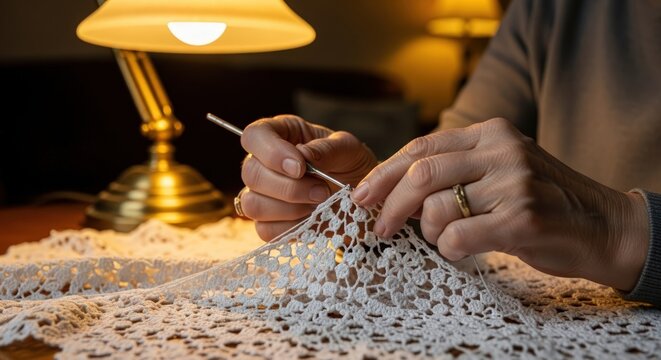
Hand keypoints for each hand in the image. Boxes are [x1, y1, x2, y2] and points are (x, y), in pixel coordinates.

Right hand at [239, 114, 377, 240]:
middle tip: (322, 191)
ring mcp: (261, 194)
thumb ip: (327, 149)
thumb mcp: (348, 149)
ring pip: (252, 204)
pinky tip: (312, 218)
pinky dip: (292, 227)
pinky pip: (265, 230)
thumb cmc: (351, 164)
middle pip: (251, 173)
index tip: (300, 167)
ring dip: (290, 209)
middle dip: (289, 187)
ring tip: (319, 204)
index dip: (271, 152)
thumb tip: (302, 153)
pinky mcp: (268, 223)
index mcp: (280, 134)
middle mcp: (263, 162)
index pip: (254, 135)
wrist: (361, 197)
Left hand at [351, 117, 648, 290]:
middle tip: (378, 226)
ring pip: (437, 207)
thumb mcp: (502, 167)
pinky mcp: (522, 219)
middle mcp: (502, 151)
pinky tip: (459, 250)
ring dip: (427, 231)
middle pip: (422, 173)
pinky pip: (458, 236)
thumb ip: (459, 167)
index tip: (363, 194)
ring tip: (440, 238)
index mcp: (491, 133)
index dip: (386, 172)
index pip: (423, 147)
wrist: (602, 225)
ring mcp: (514, 183)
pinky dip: (448, 248)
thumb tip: (396, 187)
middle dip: (390, 203)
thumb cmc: (541, 200)